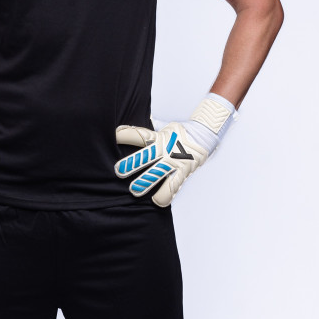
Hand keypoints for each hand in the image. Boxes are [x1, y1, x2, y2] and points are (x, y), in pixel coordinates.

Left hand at [114, 94, 235, 206]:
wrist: (205, 134)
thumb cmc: (181, 132)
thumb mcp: (165, 127)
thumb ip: (151, 126)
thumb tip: (139, 117)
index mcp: (159, 136)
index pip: (140, 134)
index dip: (126, 134)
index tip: (114, 136)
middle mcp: (165, 148)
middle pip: (146, 156)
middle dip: (132, 163)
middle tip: (119, 171)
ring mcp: (174, 161)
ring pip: (158, 173)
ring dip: (146, 182)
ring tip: (134, 191)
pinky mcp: (183, 171)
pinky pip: (174, 185)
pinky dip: (165, 194)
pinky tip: (157, 201)